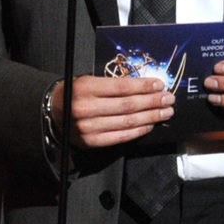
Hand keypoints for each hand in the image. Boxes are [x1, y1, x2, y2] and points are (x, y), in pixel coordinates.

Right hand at [50, 74, 174, 148]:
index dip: (143, 86)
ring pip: (127, 122)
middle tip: (169, 99)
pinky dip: (138, 130)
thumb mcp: (89, 81)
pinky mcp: (92, 141)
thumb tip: (146, 87)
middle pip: (128, 105)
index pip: (122, 87)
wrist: (54, 111)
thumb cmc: (76, 93)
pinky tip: (149, 124)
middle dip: (152, 102)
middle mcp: (86, 108)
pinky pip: (120, 136)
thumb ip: (113, 84)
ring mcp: (89, 127)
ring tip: (165, 112)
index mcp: (86, 88)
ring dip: (150, 117)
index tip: (160, 85)